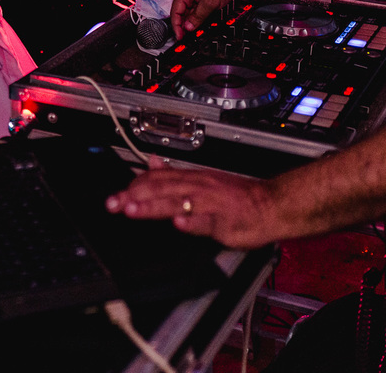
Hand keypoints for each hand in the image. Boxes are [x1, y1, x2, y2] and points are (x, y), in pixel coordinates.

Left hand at [106, 157, 281, 248]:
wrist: (272, 204)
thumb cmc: (237, 197)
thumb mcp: (202, 179)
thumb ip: (174, 174)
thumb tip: (150, 162)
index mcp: (192, 178)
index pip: (157, 179)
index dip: (134, 187)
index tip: (115, 195)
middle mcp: (199, 187)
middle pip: (162, 189)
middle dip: (135, 196)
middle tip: (113, 203)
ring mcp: (211, 204)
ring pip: (178, 202)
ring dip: (154, 205)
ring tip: (133, 209)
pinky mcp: (225, 221)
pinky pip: (208, 221)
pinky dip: (193, 221)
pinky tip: (179, 224)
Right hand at [170, 0, 243, 38]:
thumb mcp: (209, 2)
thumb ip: (197, 16)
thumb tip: (188, 27)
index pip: (175, 11)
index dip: (176, 25)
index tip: (179, 36)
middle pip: (182, 12)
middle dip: (183, 25)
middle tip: (186, 37)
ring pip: (191, 12)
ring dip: (192, 22)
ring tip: (193, 33)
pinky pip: (199, 10)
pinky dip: (199, 18)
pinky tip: (201, 25)